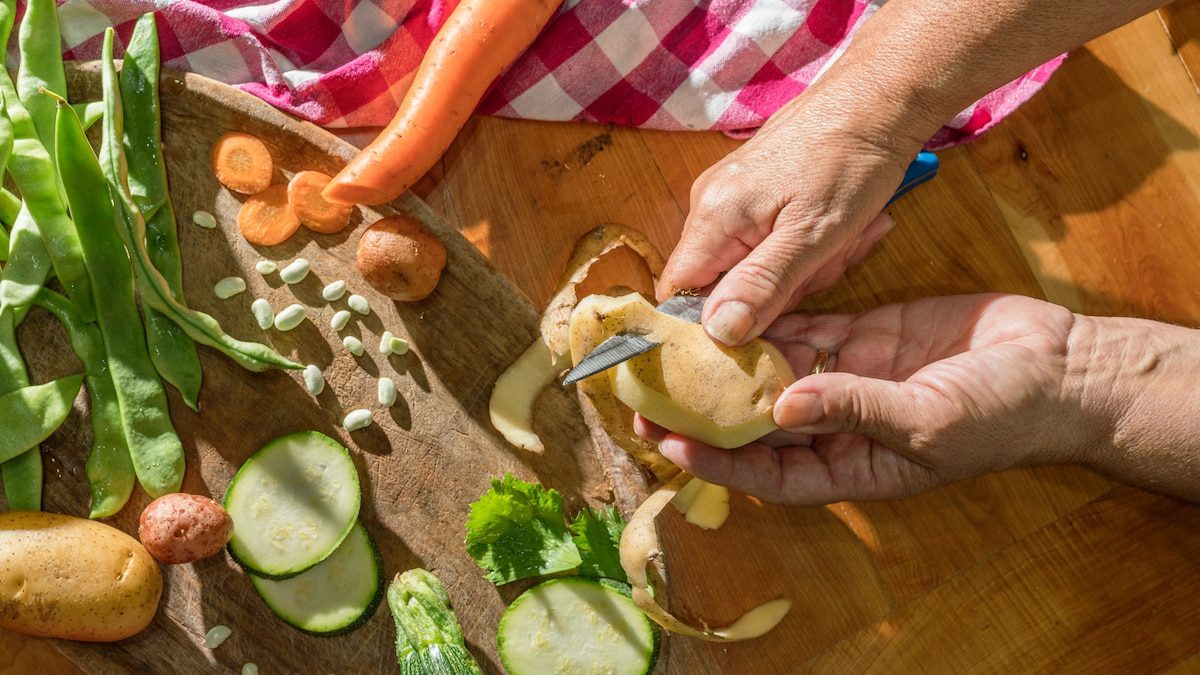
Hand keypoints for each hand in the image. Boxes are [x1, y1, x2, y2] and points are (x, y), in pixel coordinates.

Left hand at [636, 294, 1113, 504]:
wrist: (1060, 367)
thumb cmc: (1002, 416)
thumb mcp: (928, 421)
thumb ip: (856, 410)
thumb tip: (785, 406)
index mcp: (852, 465)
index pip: (769, 472)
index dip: (717, 459)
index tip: (667, 441)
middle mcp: (839, 425)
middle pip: (759, 421)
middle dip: (707, 406)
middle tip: (649, 388)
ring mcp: (850, 376)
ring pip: (775, 369)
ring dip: (731, 357)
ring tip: (677, 340)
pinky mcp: (866, 334)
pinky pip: (807, 327)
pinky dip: (773, 318)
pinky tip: (732, 305)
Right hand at [657, 85, 928, 347]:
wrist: (877, 99)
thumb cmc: (850, 162)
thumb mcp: (813, 236)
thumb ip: (762, 285)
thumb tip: (717, 332)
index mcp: (714, 218)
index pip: (679, 295)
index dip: (714, 322)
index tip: (763, 324)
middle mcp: (709, 206)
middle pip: (722, 286)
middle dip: (778, 289)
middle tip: (825, 262)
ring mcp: (731, 198)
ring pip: (751, 266)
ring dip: (801, 267)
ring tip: (840, 238)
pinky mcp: (753, 193)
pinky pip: (767, 242)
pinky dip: (804, 246)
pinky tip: (836, 228)